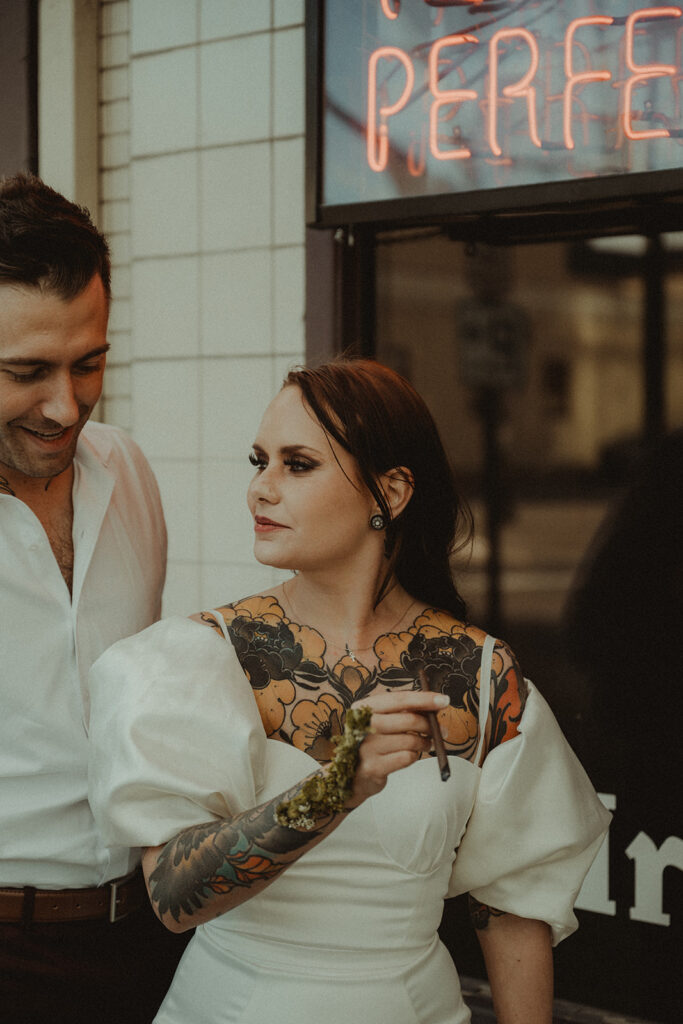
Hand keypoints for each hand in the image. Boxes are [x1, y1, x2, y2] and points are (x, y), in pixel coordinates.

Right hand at [346, 690, 448, 805]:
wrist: (351, 776)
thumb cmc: (373, 743)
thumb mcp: (381, 721)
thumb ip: (403, 712)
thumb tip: (435, 706)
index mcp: (364, 707)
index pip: (400, 698)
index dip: (424, 699)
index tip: (444, 700)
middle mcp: (362, 725)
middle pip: (408, 719)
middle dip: (429, 724)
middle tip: (441, 730)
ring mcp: (366, 747)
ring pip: (410, 740)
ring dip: (424, 743)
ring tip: (425, 744)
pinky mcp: (373, 767)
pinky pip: (407, 757)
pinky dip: (414, 756)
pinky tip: (410, 755)